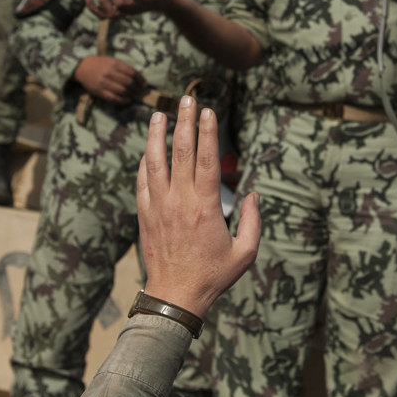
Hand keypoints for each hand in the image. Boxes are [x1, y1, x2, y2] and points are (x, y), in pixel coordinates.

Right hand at [72, 55, 145, 103]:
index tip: (144, 84)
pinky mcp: (99, 91)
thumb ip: (124, 67)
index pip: (131, 72)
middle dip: (137, 88)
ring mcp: (104, 83)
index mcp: (114, 64)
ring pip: (122, 91)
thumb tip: (138, 77)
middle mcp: (109, 73)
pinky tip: (127, 100)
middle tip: (140, 92)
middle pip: (128, 82)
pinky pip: (113, 98)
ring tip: (135, 96)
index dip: (140, 79)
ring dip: (131, 95)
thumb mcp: (112, 61)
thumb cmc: (100, 63)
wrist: (82, 67)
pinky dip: (122, 100)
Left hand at [137, 96, 259, 318]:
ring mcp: (159, 208)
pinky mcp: (145, 216)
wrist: (175, 297)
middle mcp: (179, 202)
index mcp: (205, 207)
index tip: (209, 111)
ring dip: (156, 136)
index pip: (206, 160)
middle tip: (186, 99)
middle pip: (182, 152)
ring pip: (155, 162)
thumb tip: (253, 194)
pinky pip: (142, 182)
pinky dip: (144, 163)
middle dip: (184, 123)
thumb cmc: (213, 276)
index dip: (208, 132)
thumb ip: (252, 222)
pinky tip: (147, 149)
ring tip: (158, 115)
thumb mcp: (245, 253)